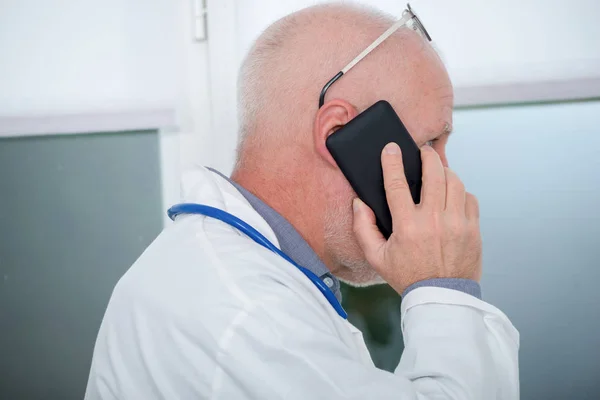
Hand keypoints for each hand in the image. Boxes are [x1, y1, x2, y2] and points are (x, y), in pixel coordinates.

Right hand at [352, 143, 481, 294]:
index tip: (391, 148)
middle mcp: (434, 220)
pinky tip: (452, 195)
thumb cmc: (408, 276)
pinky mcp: (473, 228)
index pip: (396, 184)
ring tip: (438, 172)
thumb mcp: (376, 257)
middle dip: (427, 156)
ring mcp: (457, 223)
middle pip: (434, 172)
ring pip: (454, 181)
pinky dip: (460, 192)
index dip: (391, 162)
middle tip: (423, 152)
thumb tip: (359, 203)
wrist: (441, 297)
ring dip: (445, 172)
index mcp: (408, 226)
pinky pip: (469, 198)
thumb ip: (363, 228)